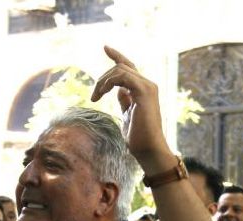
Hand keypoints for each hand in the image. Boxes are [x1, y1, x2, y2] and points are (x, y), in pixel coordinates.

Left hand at [90, 46, 168, 168]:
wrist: (148, 149)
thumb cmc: (138, 137)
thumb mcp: (127, 115)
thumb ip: (124, 101)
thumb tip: (118, 91)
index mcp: (143, 90)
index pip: (129, 68)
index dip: (116, 56)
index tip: (105, 48)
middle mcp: (148, 85)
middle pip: (121, 67)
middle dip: (103, 78)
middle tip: (93, 96)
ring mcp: (148, 87)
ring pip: (120, 70)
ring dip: (103, 81)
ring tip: (96, 97)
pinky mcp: (145, 92)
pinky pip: (124, 76)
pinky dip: (110, 82)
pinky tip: (103, 93)